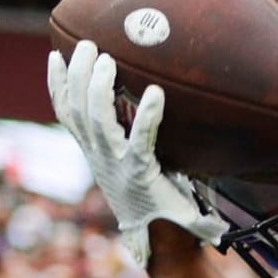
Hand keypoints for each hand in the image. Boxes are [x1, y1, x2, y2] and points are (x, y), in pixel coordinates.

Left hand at [47, 41, 226, 267]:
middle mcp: (110, 161)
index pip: (140, 143)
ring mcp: (94, 152)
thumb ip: (203, 218)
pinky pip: (65, 113)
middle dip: (97, 86)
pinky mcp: (86, 145)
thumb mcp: (190, 210)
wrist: (143, 230)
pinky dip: (58, 86)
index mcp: (138, 172)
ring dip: (78, 78)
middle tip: (106, 56)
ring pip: (77, 112)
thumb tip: (222, 225)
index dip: (146, 118)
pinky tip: (55, 59)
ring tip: (86, 47)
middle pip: (96, 119)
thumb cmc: (172, 213)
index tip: (155, 91)